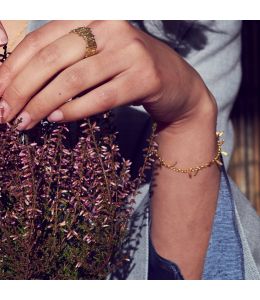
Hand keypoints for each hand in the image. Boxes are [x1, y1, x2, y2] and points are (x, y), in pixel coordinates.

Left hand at [0, 20, 215, 130]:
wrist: (175, 84)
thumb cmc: (126, 71)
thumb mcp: (94, 58)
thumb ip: (63, 62)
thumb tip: (18, 84)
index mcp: (91, 16)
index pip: (41, 41)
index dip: (13, 69)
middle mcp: (110, 26)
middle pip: (53, 58)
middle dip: (22, 89)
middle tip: (4, 115)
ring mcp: (130, 51)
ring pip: (75, 79)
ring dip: (43, 103)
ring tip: (24, 123)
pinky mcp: (145, 77)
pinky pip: (102, 96)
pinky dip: (76, 109)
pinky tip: (56, 119)